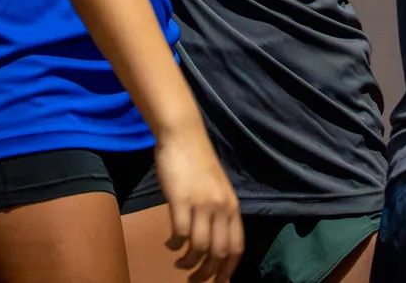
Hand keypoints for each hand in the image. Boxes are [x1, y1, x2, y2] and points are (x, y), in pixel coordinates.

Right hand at [154, 123, 242, 282]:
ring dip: (188, 263)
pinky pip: (179, 234)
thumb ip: (219, 213)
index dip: (228, 270)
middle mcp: (221, 208)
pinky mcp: (181, 200)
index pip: (237, 248)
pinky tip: (169, 243)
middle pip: (218, 253)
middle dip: (206, 274)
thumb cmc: (198, 162)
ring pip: (198, 248)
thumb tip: (214, 242)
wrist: (184, 136)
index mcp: (233, 206)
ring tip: (179, 264)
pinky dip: (174, 245)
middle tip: (193, 280)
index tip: (218, 282)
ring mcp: (202, 204)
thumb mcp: (217, 189)